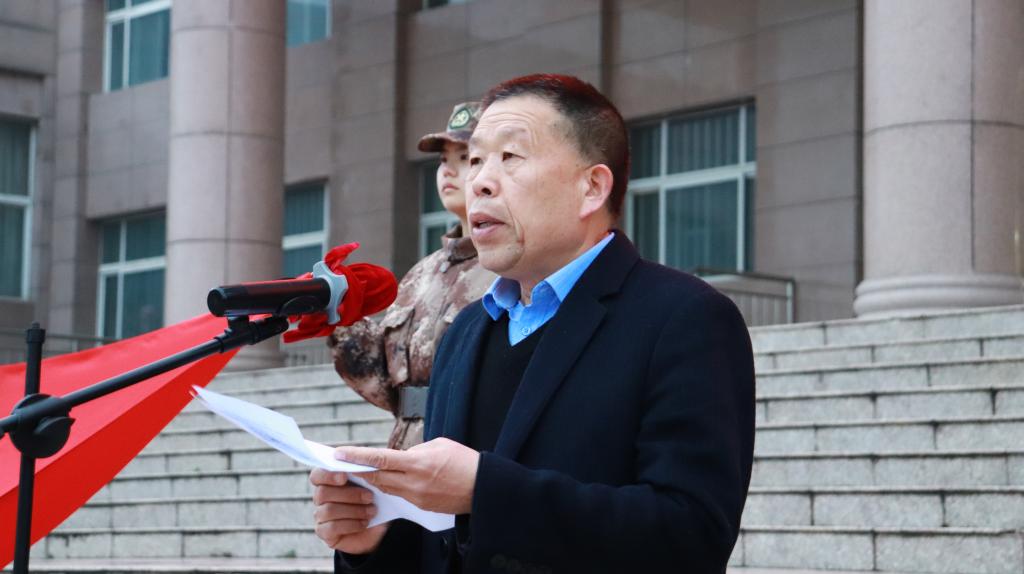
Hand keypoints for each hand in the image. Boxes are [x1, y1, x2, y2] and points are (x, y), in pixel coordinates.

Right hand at [310, 468, 388, 554]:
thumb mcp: (373, 484)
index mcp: (329, 480)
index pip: (317, 474)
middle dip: (349, 494)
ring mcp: (320, 515)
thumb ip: (363, 471)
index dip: (328, 475)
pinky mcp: (324, 532)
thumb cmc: (375, 499)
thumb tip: (356, 458)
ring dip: (354, 510)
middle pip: (322, 493)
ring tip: (372, 511)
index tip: (344, 477)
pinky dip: (351, 525)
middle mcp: (321, 497)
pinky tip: (365, 523)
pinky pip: (331, 528)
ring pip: (328, 511)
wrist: (380, 526)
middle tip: (370, 496)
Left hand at [336, 438, 479, 514]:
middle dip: (359, 470)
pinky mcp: (422, 506)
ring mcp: (417, 497)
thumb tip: (401, 457)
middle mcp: (413, 482)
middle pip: (377, 477)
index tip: (339, 453)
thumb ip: (416, 451)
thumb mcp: (439, 445)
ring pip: (386, 488)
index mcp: (417, 463)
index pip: (380, 459)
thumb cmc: (464, 461)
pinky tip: (387, 481)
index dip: (357, 456)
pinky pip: (400, 495)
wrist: (483, 487)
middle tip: (343, 463)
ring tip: (361, 471)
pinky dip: (391, 487)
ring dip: (374, 479)